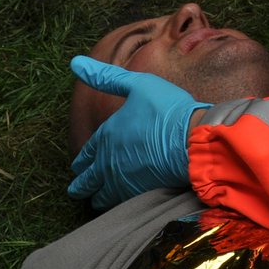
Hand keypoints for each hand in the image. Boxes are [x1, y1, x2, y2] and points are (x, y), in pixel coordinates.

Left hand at [67, 56, 203, 211]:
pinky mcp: (141, 194)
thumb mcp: (137, 85)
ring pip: (102, 197)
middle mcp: (109, 162)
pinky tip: (120, 206)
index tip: (78, 167)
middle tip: (78, 191)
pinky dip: (118, 205)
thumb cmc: (168, 110)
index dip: (82, 161)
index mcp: (106, 136)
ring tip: (96, 200)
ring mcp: (124, 181)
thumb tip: (75, 62)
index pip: (86, 154)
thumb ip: (106, 77)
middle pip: (88, 180)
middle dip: (82, 185)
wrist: (193, 140)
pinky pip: (121, 204)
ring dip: (98, 197)